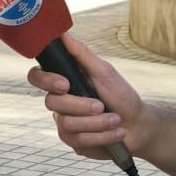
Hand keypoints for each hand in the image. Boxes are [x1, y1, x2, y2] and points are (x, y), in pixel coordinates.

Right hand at [27, 34, 147, 161]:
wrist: (138, 125)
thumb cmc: (121, 96)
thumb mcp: (104, 72)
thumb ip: (82, 54)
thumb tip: (62, 33)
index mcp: (64, 82)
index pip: (37, 77)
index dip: (45, 80)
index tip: (65, 84)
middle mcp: (60, 103)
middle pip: (52, 103)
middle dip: (81, 105)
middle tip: (101, 105)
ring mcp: (65, 124)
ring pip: (67, 124)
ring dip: (97, 123)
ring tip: (116, 120)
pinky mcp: (74, 142)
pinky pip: (78, 140)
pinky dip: (102, 136)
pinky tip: (116, 133)